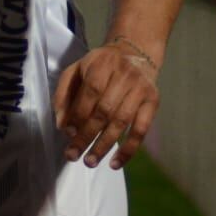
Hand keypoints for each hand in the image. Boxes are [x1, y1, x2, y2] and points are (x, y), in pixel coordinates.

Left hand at [52, 40, 159, 169]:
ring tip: (90, 162)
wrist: (135, 53)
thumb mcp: (77, 69)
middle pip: (105, 110)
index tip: (68, 134)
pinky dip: (129, 149)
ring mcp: (140, 88)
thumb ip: (64, 93)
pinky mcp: (153, 101)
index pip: (91, 92)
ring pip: (122, 122)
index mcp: (103, 63)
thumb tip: (62, 124)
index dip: (79, 115)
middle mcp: (124, 75)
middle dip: (87, 136)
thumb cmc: (100, 66)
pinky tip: (116, 163)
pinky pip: (141, 130)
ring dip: (105, 146)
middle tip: (73, 155)